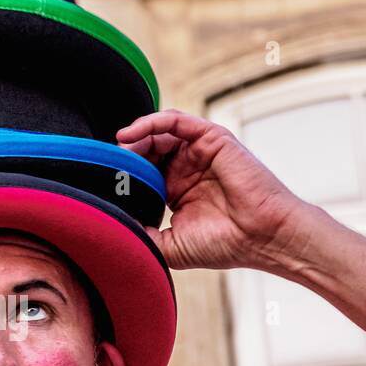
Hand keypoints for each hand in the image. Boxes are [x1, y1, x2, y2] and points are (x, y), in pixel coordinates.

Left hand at [117, 109, 313, 271]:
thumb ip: (142, 234)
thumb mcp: (170, 245)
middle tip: (108, 162)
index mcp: (177, 189)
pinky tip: (132, 134)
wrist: (263, 238)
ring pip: (159, 131)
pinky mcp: (213, 139)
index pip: (142, 171)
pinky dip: (152, 121)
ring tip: (118, 146)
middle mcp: (188, 168)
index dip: (123, 172)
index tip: (103, 180)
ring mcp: (200, 152)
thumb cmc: (226, 244)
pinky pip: (177, 121)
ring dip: (135, 135)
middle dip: (126, 153)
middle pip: (147, 148)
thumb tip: (110, 226)